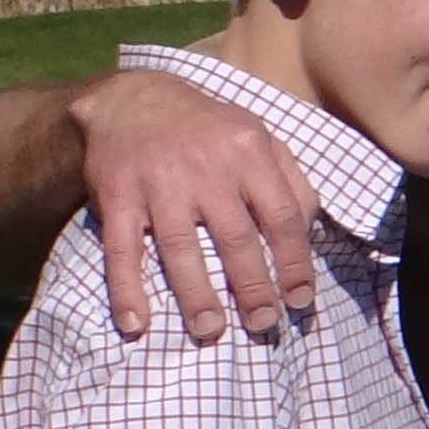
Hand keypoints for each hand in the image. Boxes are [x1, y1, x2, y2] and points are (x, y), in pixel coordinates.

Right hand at [75, 68, 318, 343]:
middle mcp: (206, 165)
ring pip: (181, 247)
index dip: (294, 263)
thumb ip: (289, 179)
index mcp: (248, 150)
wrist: (131, 99)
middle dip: (253, 288)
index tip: (299, 300)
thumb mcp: (256, 136)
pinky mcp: (118, 194)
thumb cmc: (206, 129)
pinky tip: (136, 323)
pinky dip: (127, 289)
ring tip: (210, 329)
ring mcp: (159, 179)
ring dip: (197, 295)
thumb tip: (310, 231)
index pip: (282, 216)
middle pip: (236, 238)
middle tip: (262, 323)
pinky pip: (123, 249)